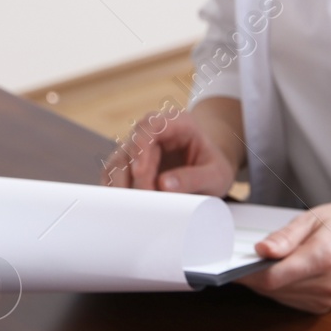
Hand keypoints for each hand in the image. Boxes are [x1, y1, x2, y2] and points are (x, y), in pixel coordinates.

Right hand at [103, 107, 236, 195]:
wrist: (210, 172)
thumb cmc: (214, 169)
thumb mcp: (216, 175)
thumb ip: (195, 178)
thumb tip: (164, 186)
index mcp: (177, 123)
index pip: (151, 125)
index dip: (141, 147)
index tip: (141, 172)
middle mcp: (153, 131)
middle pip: (132, 147)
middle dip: (135, 175)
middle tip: (146, 199)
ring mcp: (139, 146)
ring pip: (119, 161)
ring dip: (122, 184)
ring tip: (136, 207)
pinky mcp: (130, 163)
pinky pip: (115, 174)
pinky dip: (116, 189)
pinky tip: (123, 206)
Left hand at [240, 202, 330, 314]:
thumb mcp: (313, 219)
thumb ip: (285, 237)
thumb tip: (260, 251)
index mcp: (323, 258)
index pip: (273, 277)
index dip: (246, 274)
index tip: (230, 265)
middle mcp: (327, 284)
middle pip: (273, 290)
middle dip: (254, 276)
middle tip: (243, 259)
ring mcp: (328, 298)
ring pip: (280, 298)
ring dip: (267, 284)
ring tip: (267, 262)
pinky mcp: (326, 306)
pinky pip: (292, 301)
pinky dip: (282, 289)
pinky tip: (285, 272)